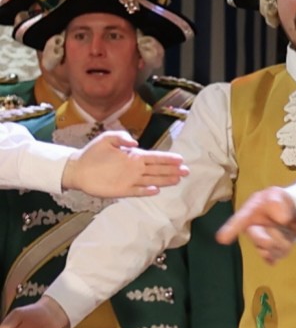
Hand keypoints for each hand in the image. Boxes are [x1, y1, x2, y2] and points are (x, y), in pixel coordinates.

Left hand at [64, 131, 184, 199]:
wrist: (77, 168)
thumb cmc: (92, 153)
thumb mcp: (106, 139)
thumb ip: (121, 137)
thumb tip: (135, 142)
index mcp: (134, 156)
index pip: (155, 157)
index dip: (168, 158)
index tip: (181, 159)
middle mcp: (135, 169)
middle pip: (158, 170)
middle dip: (172, 170)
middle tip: (186, 171)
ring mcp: (130, 180)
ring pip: (152, 180)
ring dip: (165, 180)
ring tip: (178, 180)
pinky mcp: (122, 190)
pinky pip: (138, 191)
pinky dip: (146, 191)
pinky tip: (156, 190)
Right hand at [216, 187, 295, 262]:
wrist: (291, 212)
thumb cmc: (277, 202)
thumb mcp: (276, 195)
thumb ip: (276, 202)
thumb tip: (282, 219)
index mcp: (249, 214)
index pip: (238, 221)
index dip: (230, 230)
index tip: (222, 238)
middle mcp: (252, 230)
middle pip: (260, 240)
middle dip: (275, 233)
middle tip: (284, 223)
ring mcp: (261, 243)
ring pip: (271, 250)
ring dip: (284, 240)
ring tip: (287, 229)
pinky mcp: (270, 251)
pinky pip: (276, 257)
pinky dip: (283, 250)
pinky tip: (286, 241)